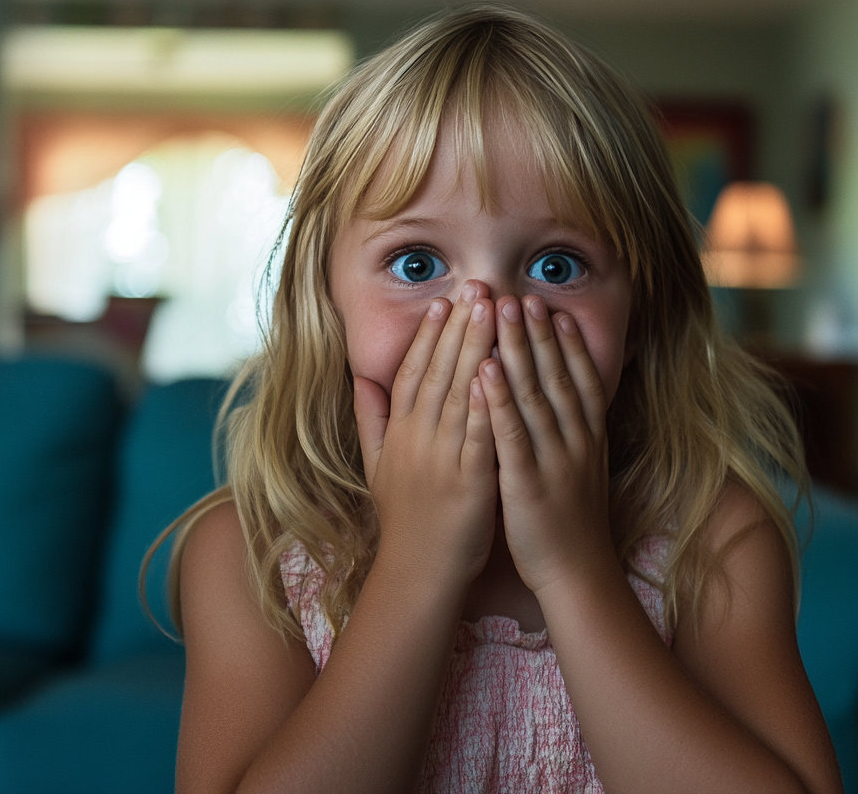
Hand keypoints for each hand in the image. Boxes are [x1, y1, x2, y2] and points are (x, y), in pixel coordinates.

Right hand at [352, 282, 499, 586]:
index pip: (413, 371)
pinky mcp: (467, 478)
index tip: (442, 299)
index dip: (428, 334)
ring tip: (491, 310)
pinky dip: (484, 399)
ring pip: (457, 391)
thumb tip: (361, 378)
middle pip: (437, 371)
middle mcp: (417, 437)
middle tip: (475, 286)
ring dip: (474, 347)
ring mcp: (441, 456)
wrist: (419, 571)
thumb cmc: (406, 518)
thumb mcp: (376, 464)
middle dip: (457, 325)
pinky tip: (496, 369)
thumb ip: (370, 419)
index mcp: (400, 432)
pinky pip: (476, 431)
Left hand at [480, 295, 614, 593]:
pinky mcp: (528, 482)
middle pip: (557, 377)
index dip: (565, 343)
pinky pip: (512, 433)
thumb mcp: (579, 470)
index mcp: (586, 438)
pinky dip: (499, 399)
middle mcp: (575, 441)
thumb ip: (572, 434)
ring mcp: (554, 459)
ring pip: (535, 395)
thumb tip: (560, 401)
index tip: (550, 308)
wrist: (576, 573)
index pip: (579, 380)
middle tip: (521, 295)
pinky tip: (486, 369)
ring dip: (519, 350)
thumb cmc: (569, 522)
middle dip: (538, 333)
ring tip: (502, 312)